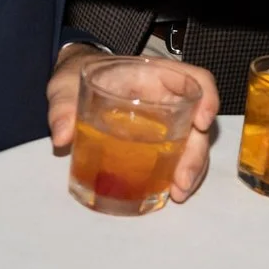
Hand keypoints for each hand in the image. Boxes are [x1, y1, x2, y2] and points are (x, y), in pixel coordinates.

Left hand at [45, 45, 222, 203]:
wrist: (72, 85)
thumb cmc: (76, 76)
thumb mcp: (66, 85)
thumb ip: (64, 106)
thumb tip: (61, 135)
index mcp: (152, 75)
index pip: (194, 77)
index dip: (207, 96)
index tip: (202, 121)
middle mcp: (166, 99)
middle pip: (197, 122)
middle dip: (196, 154)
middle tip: (182, 180)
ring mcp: (165, 122)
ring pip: (192, 144)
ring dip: (190, 170)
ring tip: (177, 193)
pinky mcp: (157, 143)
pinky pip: (175, 157)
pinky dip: (175, 175)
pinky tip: (167, 192)